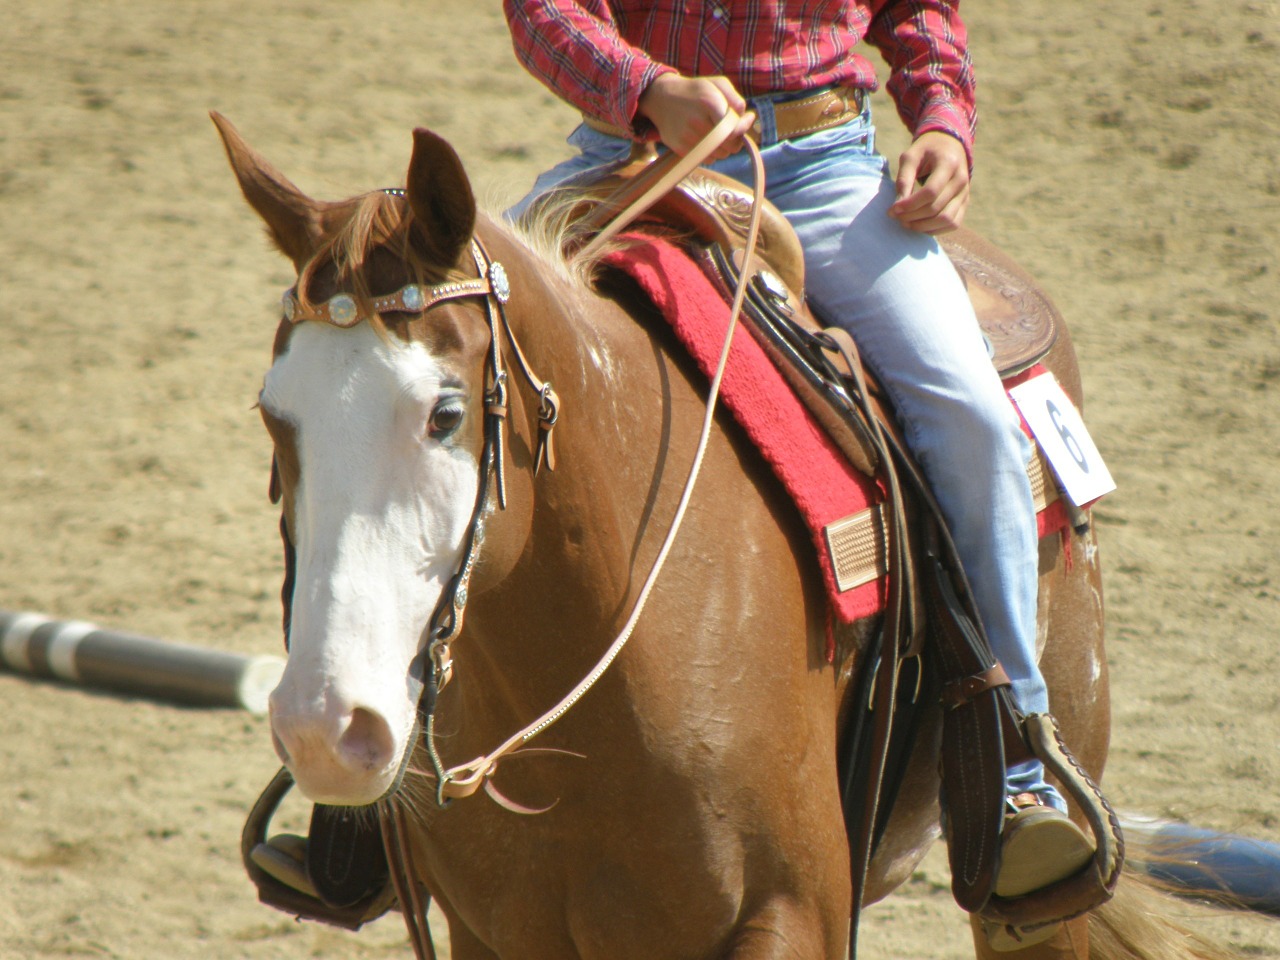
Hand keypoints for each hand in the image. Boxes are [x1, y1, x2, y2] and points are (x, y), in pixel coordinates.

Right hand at [637, 73, 755, 159]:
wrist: (661, 98)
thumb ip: (736, 99)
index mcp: (709, 103)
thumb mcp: (718, 84)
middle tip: (733, 130)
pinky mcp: (680, 149)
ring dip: (724, 147)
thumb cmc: (695, 91)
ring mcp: (687, 138)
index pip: (735, 130)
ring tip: (718, 134)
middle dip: (736, 140)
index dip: (744, 129)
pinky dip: (711, 153)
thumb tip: (747, 118)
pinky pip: (706, 160)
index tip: (745, 121)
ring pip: (719, 155)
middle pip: (729, 146)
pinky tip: (706, 140)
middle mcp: (697, 122)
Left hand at [889, 131, 970, 233]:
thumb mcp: (911, 156)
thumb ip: (904, 178)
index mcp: (949, 163)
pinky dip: (935, 229)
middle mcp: (961, 179)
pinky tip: (919, 225)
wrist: (949, 146)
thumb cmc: (926, 151)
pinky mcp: (965, 203)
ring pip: (946, 220)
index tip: (893, 209)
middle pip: (936, 208)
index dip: (910, 204)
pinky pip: (953, 224)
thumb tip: (897, 206)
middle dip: (912, 216)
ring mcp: (965, 193)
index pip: (931, 192)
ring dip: (923, 226)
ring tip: (906, 222)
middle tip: (896, 216)